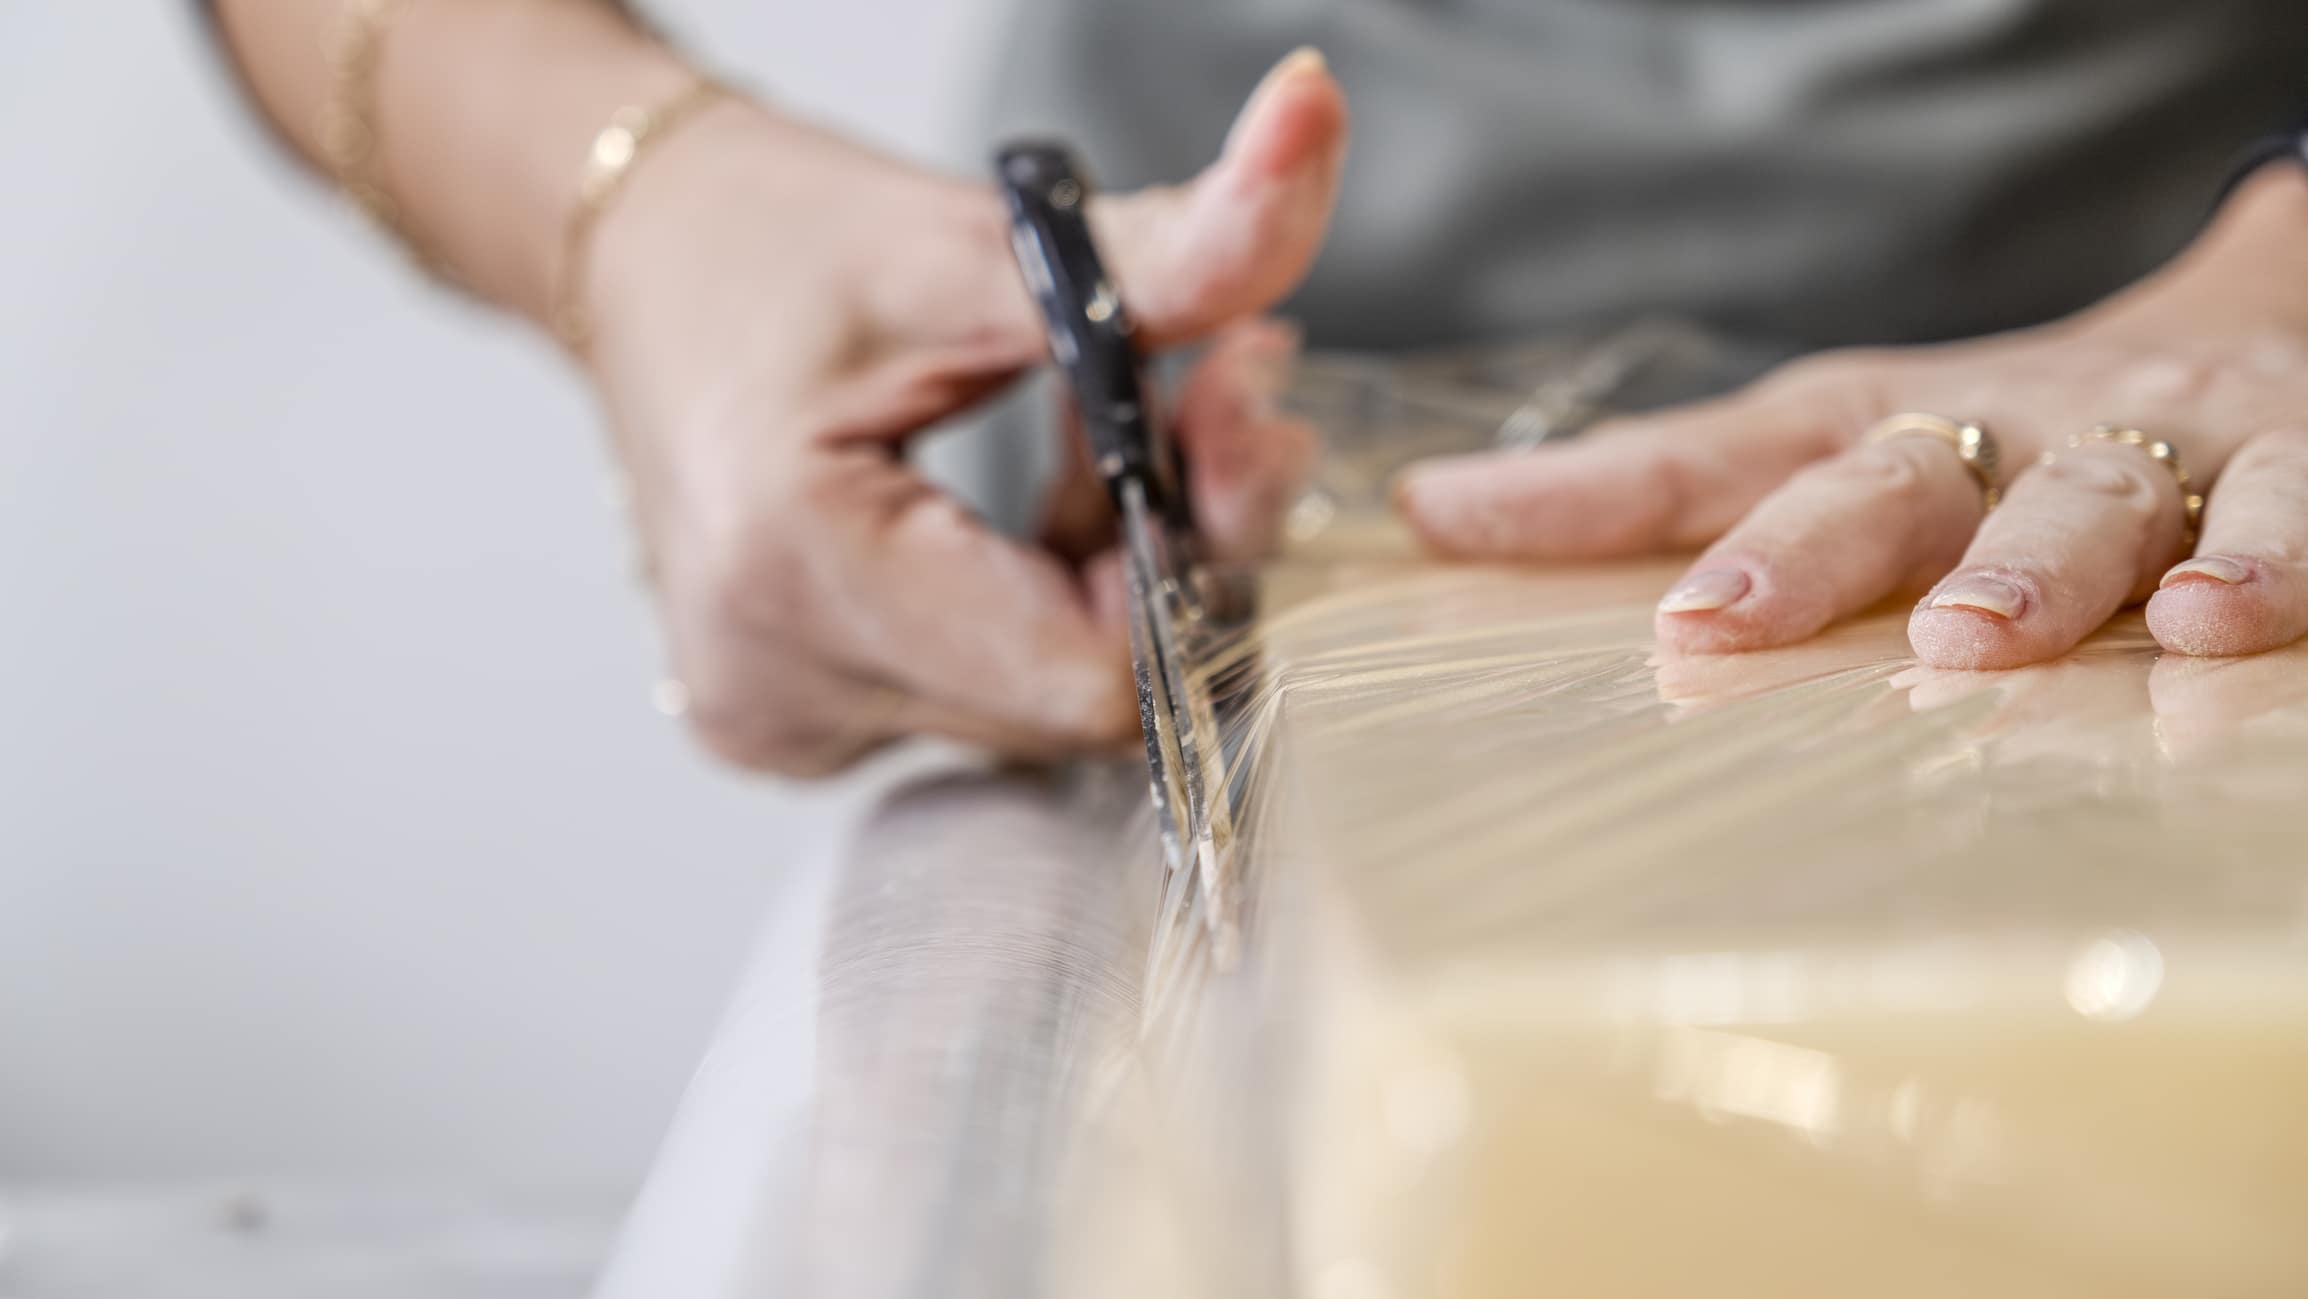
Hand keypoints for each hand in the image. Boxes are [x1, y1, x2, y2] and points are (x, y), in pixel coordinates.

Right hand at [579, 51, 1345, 772]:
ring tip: (1094, 435)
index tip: (1232, 421)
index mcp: (793, 571)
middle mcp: (772, 688)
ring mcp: (776, 721)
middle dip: (1163, 553)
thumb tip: (1310, 132)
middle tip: (1199, 401)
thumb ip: (1176, 244)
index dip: (1195, 557)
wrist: (636, 255)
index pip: (1090, 671)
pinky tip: (1026, 517)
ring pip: (1038, 703)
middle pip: (1075, 696)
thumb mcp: (987, 238)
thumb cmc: (771, 238)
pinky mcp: (792, 722)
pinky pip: (979, 698)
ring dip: (1103, 580)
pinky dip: (1031, 608)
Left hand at [1397, 166, 2307, 669]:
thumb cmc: (1999, 442)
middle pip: (1884, 479)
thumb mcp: (1838, 450)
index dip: (1583, 493)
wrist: (2249, 345)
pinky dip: (2264, 561)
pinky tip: (2219, 623)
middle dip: (1802, 551)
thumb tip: (1431, 510)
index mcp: (1874, 428)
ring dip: (2029, 569)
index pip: (1709, 455)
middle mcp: (1995, 429)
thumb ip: (1651, 491)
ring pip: (2085, 503)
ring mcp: (2144, 450)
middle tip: (1718, 618)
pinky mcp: (2289, 463)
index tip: (1455, 520)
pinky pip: (2290, 512)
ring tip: (1973, 638)